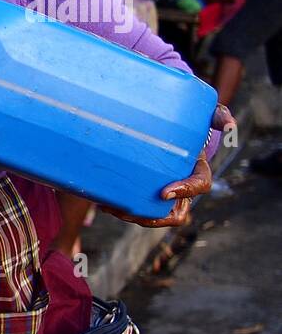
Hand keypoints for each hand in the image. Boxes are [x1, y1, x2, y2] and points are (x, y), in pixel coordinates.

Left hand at [102, 104, 232, 226]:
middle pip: (173, 213)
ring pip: (152, 216)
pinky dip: (119, 208)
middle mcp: (182, 188)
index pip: (199, 186)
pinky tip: (101, 201)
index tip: (164, 192)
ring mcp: (163, 195)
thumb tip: (230, 126)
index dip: (184, 192)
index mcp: (198, 171)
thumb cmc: (189, 124)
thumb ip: (218, 116)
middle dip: (153, 217)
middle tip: (128, 209)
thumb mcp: (206, 116)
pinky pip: (136, 208)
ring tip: (109, 206)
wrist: (170, 131)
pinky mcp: (146, 193)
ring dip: (132, 216)